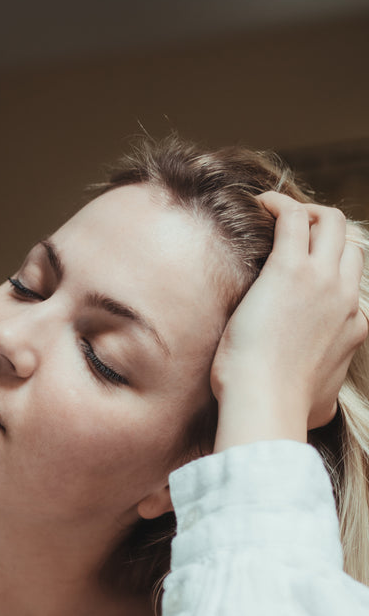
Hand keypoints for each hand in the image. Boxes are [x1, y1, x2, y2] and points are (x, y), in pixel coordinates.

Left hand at [211, 192, 367, 450]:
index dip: (328, 270)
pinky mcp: (290, 269)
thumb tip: (324, 411)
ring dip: (305, 213)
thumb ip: (326, 396)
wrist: (265, 403)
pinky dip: (279, 204)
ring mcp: (322, 280)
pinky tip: (260, 205)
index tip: (301, 269)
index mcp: (354, 327)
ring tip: (275, 215)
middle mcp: (345, 298)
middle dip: (322, 232)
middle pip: (348, 244)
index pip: (350, 284)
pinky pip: (293, 217)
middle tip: (289, 233)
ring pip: (329, 222)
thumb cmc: (282, 409)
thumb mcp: (320, 405)